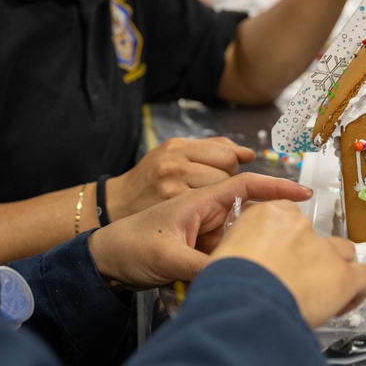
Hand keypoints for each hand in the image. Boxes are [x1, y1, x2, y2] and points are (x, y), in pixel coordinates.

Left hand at [89, 172, 365, 327]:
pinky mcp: (200, 249)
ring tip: (262, 266)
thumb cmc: (128, 247)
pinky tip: (243, 276)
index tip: (304, 193)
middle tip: (290, 247)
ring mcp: (204, 231)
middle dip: (270, 227)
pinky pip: (227, 252)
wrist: (104, 261)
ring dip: (251, 249)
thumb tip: (235, 278)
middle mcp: (206, 212)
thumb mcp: (166, 258)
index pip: (245, 186)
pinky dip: (236, 261)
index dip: (276, 187)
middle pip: (250, 214)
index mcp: (199, 201)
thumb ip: (202, 267)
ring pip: (240, 236)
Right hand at [107, 137, 254, 220]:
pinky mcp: (171, 212)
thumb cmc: (152, 177)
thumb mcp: (176, 153)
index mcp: (177, 146)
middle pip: (226, 174)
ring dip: (222, 202)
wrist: (117, 203)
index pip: (226, 154)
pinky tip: (203, 219)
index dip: (233, 165)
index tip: (229, 173)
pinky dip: (212, 218)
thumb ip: (214, 149)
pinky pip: (209, 214)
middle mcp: (173, 164)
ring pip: (219, 194)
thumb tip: (249, 154)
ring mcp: (171, 189)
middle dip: (228, 184)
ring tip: (208, 205)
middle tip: (216, 192)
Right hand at [211, 200, 365, 326]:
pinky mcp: (343, 274)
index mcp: (267, 214)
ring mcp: (324, 249)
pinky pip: (364, 276)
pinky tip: (344, 303)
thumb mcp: (225, 254)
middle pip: (317, 236)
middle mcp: (299, 225)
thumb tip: (252, 266)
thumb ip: (246, 250)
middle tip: (298, 283)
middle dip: (311, 257)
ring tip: (323, 294)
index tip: (283, 260)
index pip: (289, 217)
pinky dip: (358, 289)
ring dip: (336, 269)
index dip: (289, 240)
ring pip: (343, 252)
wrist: (240, 302)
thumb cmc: (225, 284)